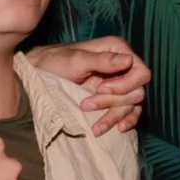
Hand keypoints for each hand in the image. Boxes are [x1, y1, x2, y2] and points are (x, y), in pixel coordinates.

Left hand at [27, 36, 148, 135]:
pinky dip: (124, 121)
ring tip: (95, 127)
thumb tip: (127, 60)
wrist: (38, 75)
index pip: (141, 72)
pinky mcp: (113, 99)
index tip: (102, 89)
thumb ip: (101, 60)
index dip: (126, 84)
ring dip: (114, 116)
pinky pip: (129, 113)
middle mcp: (122, 66)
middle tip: (86, 105)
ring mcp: (118, 83)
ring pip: (131, 105)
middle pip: (136, 91)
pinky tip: (118, 129)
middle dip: (112, 102)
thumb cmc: (54, 62)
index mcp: (117, 50)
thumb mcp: (75, 60)